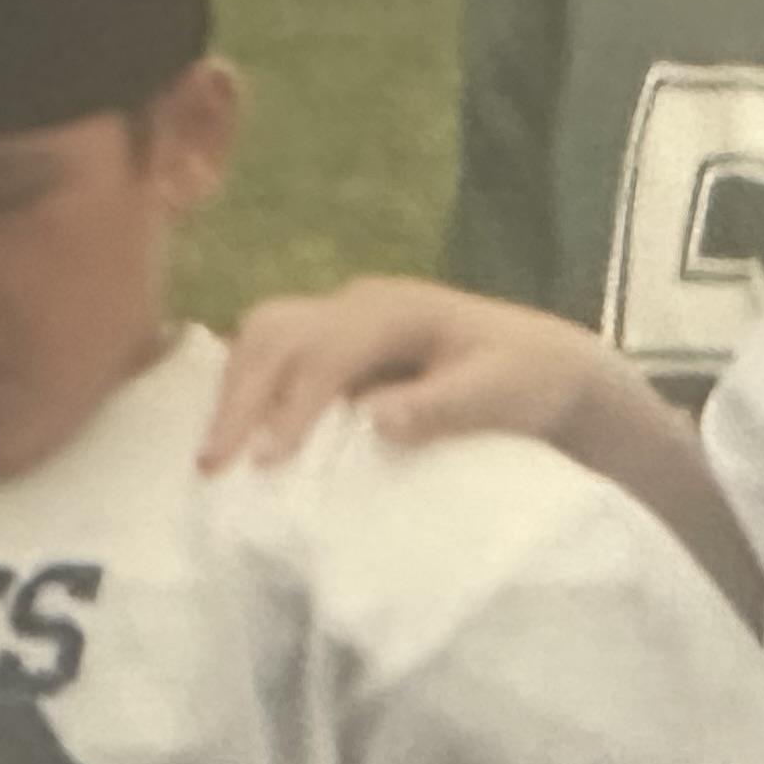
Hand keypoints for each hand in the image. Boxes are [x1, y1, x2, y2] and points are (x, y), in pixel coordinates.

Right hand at [200, 278, 622, 472]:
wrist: (551, 363)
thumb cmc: (532, 380)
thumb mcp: (501, 395)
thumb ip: (443, 405)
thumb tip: (375, 418)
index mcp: (400, 310)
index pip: (327, 349)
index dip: (294, 403)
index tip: (269, 457)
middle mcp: (363, 301)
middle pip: (277, 331)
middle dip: (241, 395)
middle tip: (213, 462)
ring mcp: (348, 314)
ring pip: (267, 334)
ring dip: (236, 389)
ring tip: (215, 454)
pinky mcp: (341, 338)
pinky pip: (278, 351)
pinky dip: (250, 386)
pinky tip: (237, 432)